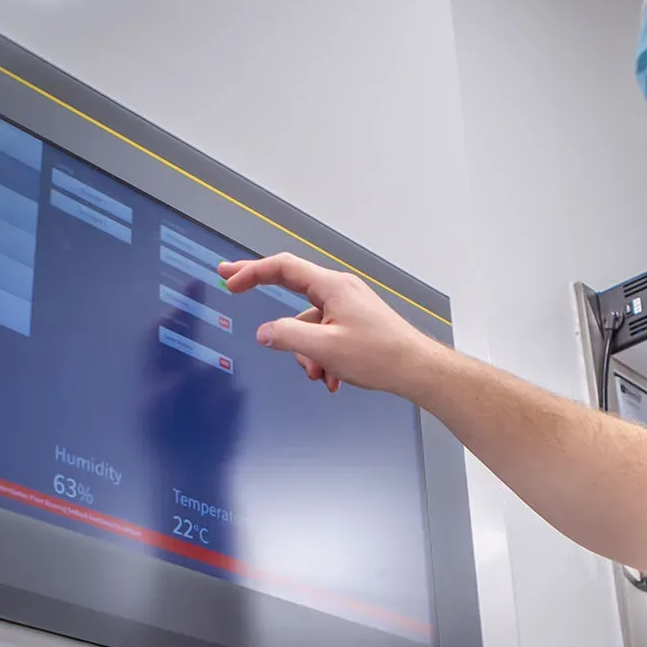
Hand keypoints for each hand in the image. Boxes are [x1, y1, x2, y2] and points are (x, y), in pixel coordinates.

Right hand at [219, 253, 442, 396]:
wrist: (416, 368)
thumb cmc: (379, 355)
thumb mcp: (324, 348)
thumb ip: (288, 337)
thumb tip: (265, 333)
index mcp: (332, 286)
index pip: (283, 268)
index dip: (252, 271)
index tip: (230, 278)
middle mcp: (340, 290)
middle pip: (293, 289)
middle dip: (268, 302)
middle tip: (233, 286)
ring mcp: (348, 306)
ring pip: (310, 326)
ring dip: (307, 353)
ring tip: (322, 375)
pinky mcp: (355, 323)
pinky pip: (326, 336)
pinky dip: (323, 357)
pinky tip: (334, 379)